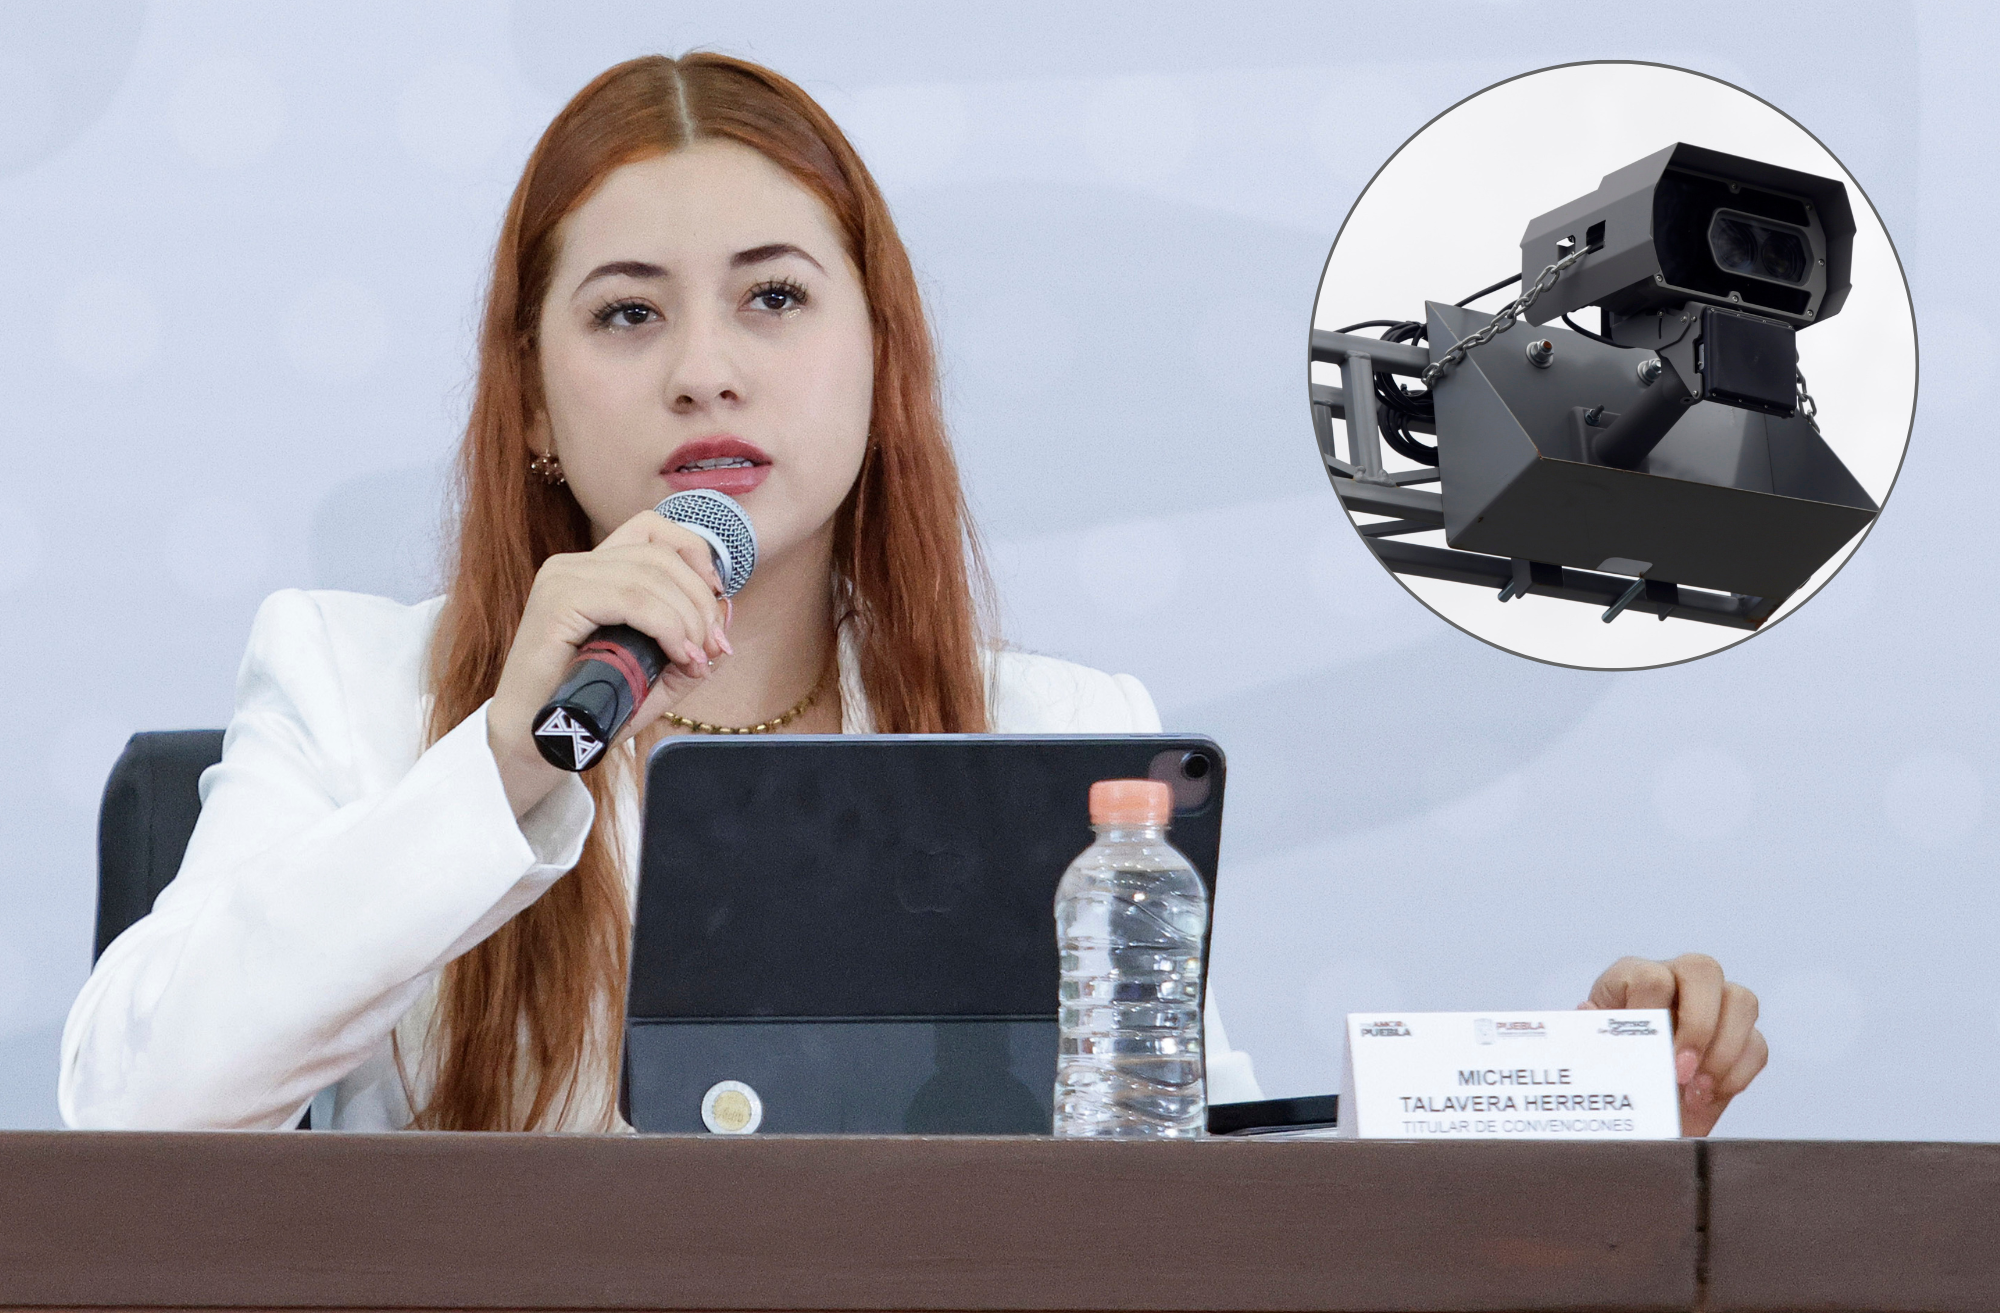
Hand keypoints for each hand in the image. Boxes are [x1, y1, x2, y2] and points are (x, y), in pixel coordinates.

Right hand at [487, 507, 728, 815]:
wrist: (536, 742)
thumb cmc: (590, 707)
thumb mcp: (652, 674)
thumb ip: (687, 649)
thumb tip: (724, 627)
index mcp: (592, 570)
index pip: (652, 529)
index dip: (694, 553)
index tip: (718, 595)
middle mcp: (573, 565)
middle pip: (660, 555)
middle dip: (701, 600)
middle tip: (714, 647)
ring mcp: (563, 580)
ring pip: (651, 575)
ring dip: (688, 618)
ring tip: (695, 659)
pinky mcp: (558, 603)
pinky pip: (631, 599)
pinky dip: (667, 625)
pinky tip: (679, 654)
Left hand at [1582, 953, 1766, 1136]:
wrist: (1633, 1105)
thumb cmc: (1608, 1071)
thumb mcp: (1591, 1054)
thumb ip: (1589, 1035)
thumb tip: (1585, 1011)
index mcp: (1632, 976)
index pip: (1650, 976)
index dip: (1651, 1013)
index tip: (1645, 1054)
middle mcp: (1677, 980)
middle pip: (1704, 969)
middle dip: (1697, 1024)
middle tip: (1680, 1070)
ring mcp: (1714, 1005)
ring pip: (1742, 1000)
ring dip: (1723, 1050)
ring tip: (1697, 1088)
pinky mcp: (1740, 1038)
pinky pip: (1757, 1043)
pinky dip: (1738, 1073)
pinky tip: (1708, 1094)